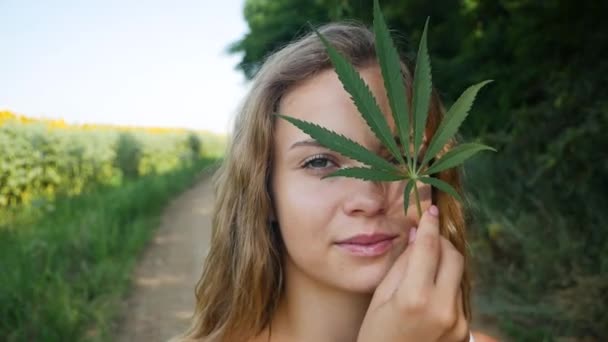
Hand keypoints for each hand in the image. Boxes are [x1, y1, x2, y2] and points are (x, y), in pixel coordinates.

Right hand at [357, 205, 468, 341]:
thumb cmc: (376, 335)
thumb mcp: (380, 298)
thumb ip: (402, 266)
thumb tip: (417, 237)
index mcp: (415, 298)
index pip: (428, 248)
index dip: (429, 225)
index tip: (430, 210)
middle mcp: (442, 308)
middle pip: (454, 257)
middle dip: (442, 242)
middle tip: (427, 238)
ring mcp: (457, 322)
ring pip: (458, 276)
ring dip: (445, 265)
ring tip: (424, 269)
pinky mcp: (464, 331)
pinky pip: (459, 296)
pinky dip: (447, 285)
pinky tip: (430, 292)